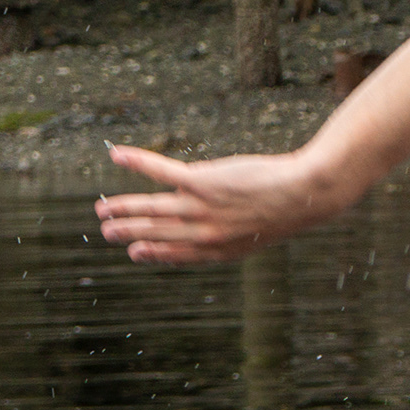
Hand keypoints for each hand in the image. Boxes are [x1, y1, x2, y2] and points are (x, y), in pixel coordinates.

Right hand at [95, 143, 345, 264]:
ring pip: (152, 208)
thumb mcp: (259, 229)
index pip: (179, 253)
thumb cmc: (290, 207)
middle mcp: (205, 232)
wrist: (307, 192)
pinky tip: (117, 155)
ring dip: (124, 207)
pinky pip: (161, 172)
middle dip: (130, 233)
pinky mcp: (202, 182)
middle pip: (158, 233)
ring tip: (103, 208)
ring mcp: (201, 208)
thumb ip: (229, 229)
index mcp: (220, 249)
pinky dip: (137, 163)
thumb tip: (208, 214)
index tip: (135, 254)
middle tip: (107, 232)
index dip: (154, 254)